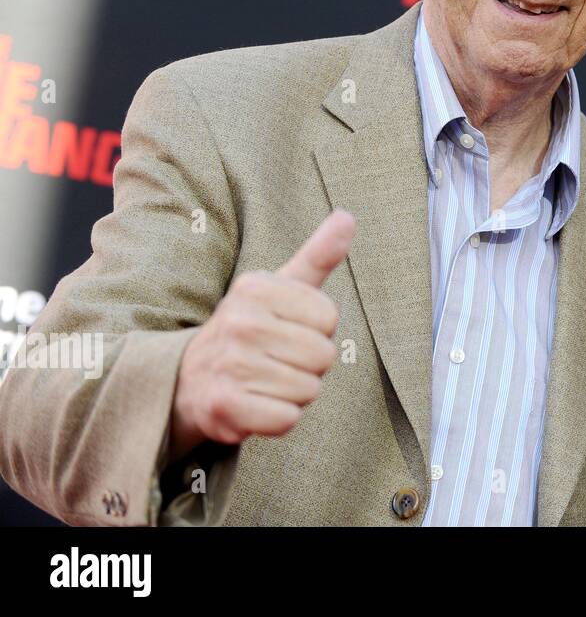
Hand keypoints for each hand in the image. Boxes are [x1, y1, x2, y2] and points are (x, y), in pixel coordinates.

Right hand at [166, 210, 354, 464]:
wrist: (187, 378)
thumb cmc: (251, 329)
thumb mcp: (281, 287)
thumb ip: (318, 255)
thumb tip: (348, 216)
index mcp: (255, 288)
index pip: (329, 318)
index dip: (317, 330)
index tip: (286, 329)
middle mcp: (239, 322)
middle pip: (323, 356)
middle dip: (308, 365)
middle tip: (275, 360)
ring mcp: (228, 364)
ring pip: (308, 390)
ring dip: (293, 393)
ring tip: (263, 380)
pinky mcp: (224, 406)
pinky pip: (287, 419)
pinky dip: (278, 418)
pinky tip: (254, 403)